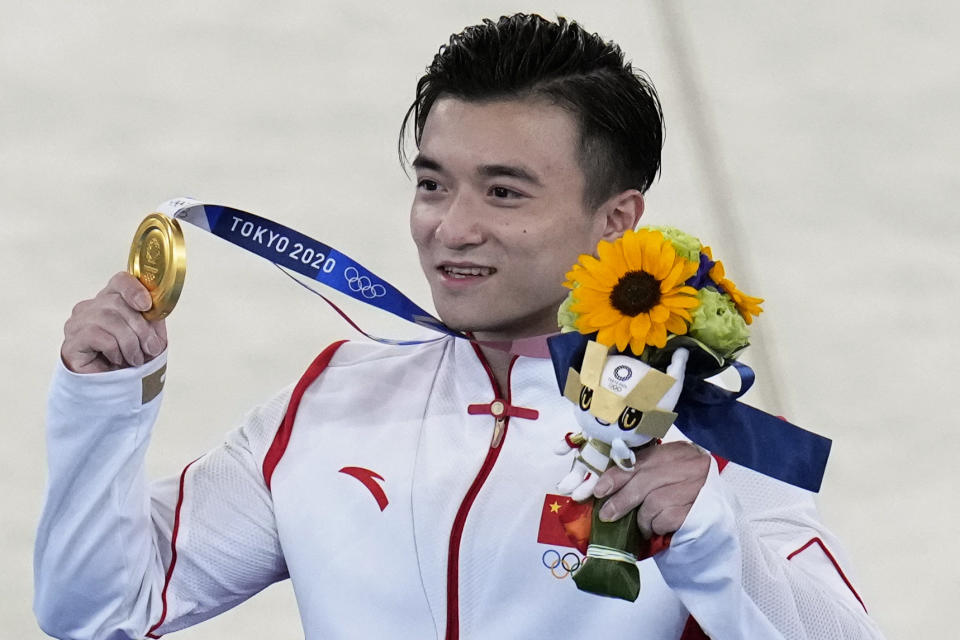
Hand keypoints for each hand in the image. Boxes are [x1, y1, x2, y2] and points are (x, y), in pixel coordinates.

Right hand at [61, 272, 167, 372]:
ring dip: (130, 342)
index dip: (134, 289)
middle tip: (151, 349)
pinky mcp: (71, 342)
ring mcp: (77, 323)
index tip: (147, 305)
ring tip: (136, 359)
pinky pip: (98, 336)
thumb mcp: (150, 337)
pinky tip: (116, 360)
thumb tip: (156, 308)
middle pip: (118, 302)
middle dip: (141, 328)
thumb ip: (153, 320)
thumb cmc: (131, 360)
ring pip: (109, 319)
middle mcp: (91, 307)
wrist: (113, 389)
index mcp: (111, 301)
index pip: (121, 281)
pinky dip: (114, 350)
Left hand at [592, 442, 709, 538]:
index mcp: (678, 451)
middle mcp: (690, 465)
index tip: (599, 490)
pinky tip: (658, 528)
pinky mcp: (700, 510)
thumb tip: (605, 486)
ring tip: (643, 525)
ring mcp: (697, 487)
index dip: (617, 476)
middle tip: (607, 515)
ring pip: (653, 503)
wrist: (720, 512)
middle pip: (645, 481)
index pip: (641, 460)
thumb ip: (642, 474)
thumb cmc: (686, 492)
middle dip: (622, 500)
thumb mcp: (665, 475)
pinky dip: (657, 526)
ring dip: (643, 519)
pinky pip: (666, 519)